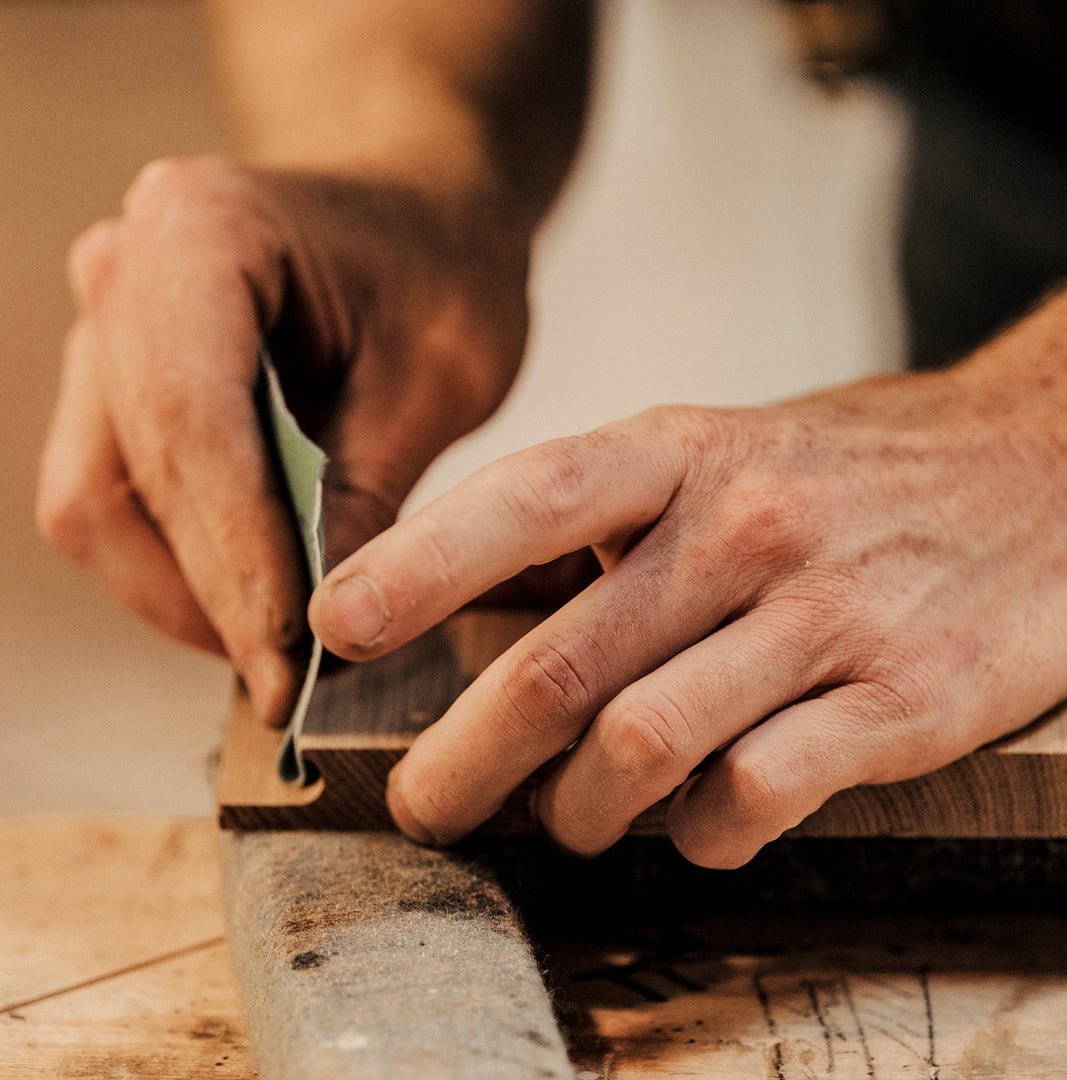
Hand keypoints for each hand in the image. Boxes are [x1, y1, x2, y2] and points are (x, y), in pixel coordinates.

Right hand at [37, 156, 529, 723]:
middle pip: (130, 471)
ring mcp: (109, 331)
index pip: (192, 416)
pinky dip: (175, 567)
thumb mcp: (442, 372)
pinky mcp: (118, 388)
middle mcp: (125, 271)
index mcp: (202, 230)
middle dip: (211, 592)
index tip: (288, 648)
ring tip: (273, 660)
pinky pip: (112, 501)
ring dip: (182, 595)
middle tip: (287, 684)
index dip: (235, 548)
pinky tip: (249, 610)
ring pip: (97, 501)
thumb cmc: (443, 271)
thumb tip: (322, 619)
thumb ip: (371, 486)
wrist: (416, 220)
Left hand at [310, 292, 1066, 866]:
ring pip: (644, 746)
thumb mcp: (727, 450)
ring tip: (565, 821)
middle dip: (464, 757)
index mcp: (688, 453)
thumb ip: (613, 519)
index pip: (525, 499)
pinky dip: (700, 833)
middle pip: (561, 664)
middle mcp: (748, 529)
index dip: (416, 565)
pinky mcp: (901, 702)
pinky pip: (756, 796)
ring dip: (579, 809)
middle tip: (422, 803)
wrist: (1051, 466)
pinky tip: (695, 823)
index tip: (339, 626)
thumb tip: (481, 600)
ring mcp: (826, 616)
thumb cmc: (857, 469)